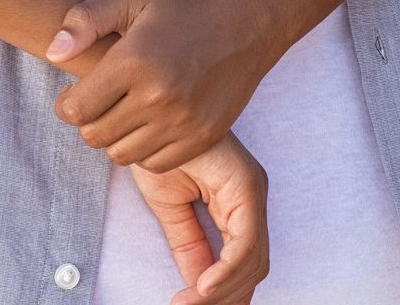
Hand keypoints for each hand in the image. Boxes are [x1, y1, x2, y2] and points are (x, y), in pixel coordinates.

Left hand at [50, 0, 289, 171]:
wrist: (247, 19)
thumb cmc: (181, 6)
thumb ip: (84, 20)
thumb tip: (53, 54)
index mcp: (134, 62)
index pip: (75, 111)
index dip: (68, 103)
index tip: (80, 91)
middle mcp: (158, 97)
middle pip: (95, 137)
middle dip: (91, 121)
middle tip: (105, 101)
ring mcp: (183, 121)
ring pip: (122, 155)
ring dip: (118, 137)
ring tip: (129, 111)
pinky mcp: (204, 137)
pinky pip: (156, 163)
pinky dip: (146, 150)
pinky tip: (152, 123)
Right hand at [128, 132, 270, 304]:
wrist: (146, 114)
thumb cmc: (157, 151)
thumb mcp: (171, 208)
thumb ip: (190, 245)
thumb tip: (198, 285)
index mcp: (238, 203)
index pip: (243, 262)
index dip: (222, 293)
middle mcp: (252, 197)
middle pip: (253, 267)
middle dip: (224, 299)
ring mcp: (253, 190)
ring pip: (253, 260)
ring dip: (222, 291)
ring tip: (187, 303)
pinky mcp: (246, 185)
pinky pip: (245, 241)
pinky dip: (226, 270)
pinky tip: (203, 286)